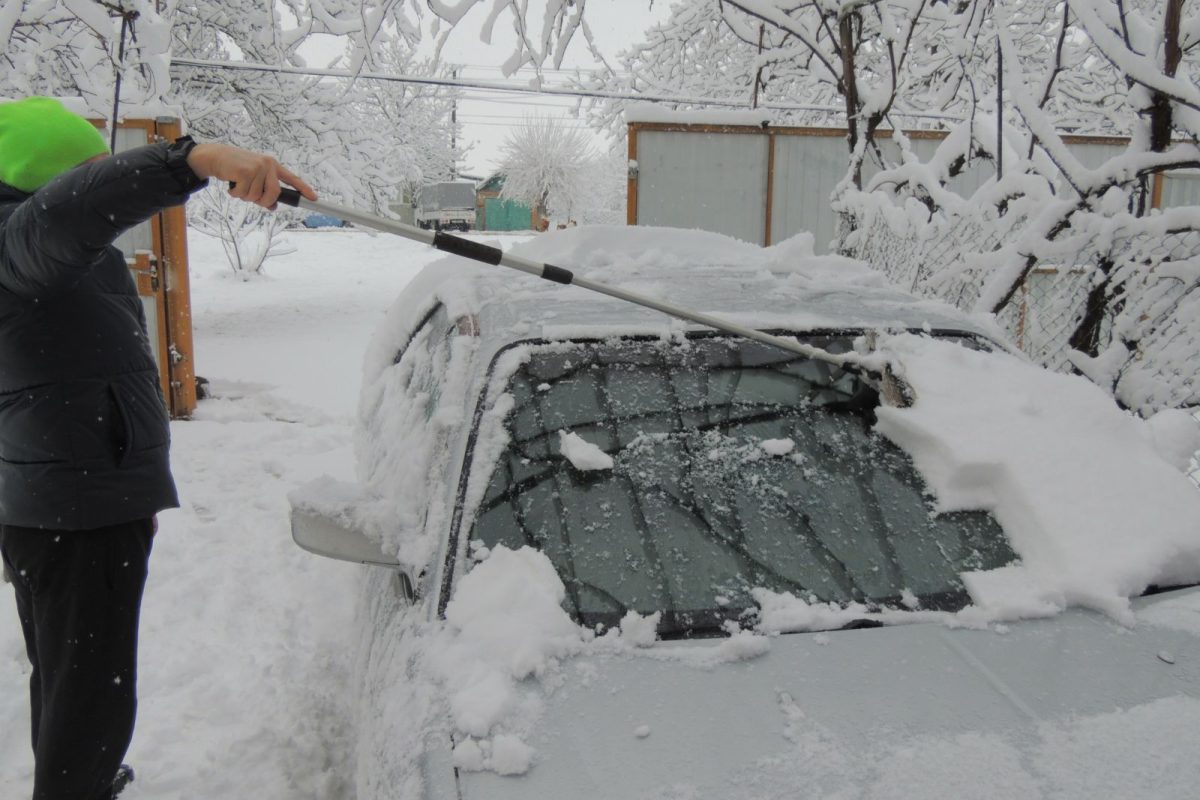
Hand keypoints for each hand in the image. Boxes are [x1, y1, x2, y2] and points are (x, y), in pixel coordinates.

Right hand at [186, 143, 316, 207]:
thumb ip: (264, 192)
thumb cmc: (236, 169)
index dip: (303, 189)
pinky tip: (232, 183)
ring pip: (257, 197)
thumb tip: (273, 207)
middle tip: (250, 196)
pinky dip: (236, 194)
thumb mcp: (253, 179)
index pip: (292, 178)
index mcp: (273, 166)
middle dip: (262, 201)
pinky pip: (244, 194)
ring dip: (245, 196)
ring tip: (238, 184)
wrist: (216, 156)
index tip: (314, 198)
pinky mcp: (245, 171)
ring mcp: (257, 167)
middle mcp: (268, 165)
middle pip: (274, 194)